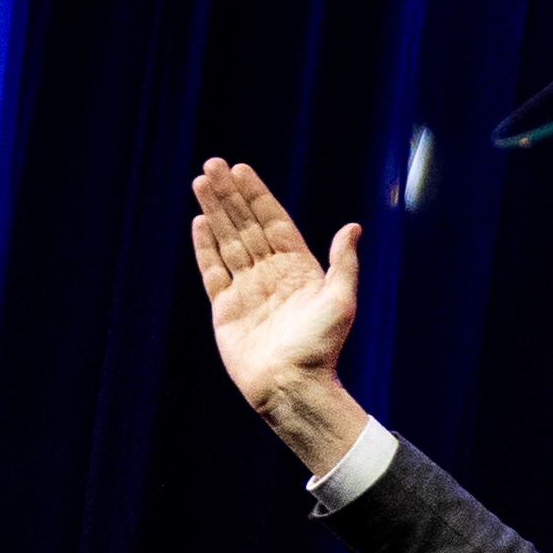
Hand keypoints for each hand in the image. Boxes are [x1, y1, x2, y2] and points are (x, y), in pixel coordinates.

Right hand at [188, 158, 363, 466]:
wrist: (293, 387)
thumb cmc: (321, 348)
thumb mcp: (340, 301)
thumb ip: (343, 263)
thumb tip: (353, 227)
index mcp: (299, 270)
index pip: (274, 223)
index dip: (258, 196)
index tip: (242, 170)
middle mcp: (271, 275)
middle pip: (246, 225)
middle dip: (230, 195)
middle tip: (213, 164)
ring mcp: (247, 290)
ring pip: (227, 241)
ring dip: (214, 211)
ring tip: (201, 182)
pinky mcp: (225, 309)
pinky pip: (213, 270)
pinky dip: (205, 246)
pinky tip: (199, 221)